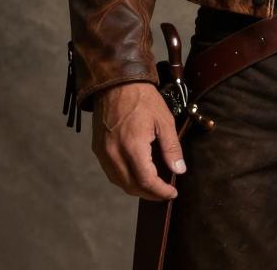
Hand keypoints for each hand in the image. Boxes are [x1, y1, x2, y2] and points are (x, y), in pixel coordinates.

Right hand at [91, 82, 185, 200]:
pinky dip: (124, 178)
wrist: (116, 82)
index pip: (146, 181)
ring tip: (152, 185)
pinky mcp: (98, 149)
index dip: (160, 192)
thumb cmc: (143, 99)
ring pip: (120, 182)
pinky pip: (111, 172)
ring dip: (136, 188)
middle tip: (164, 191)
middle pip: (132, 187)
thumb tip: (179, 170)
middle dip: (150, 193)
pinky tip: (136, 173)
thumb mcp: (164, 120)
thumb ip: (171, 148)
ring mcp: (104, 153)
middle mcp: (114, 154)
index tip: (172, 193)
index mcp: (133, 147)